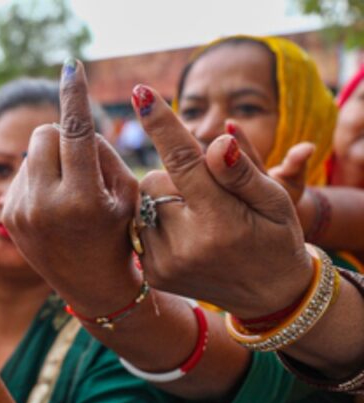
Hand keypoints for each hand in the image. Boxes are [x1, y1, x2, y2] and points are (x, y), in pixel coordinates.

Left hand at [2, 60, 140, 314]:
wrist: (91, 285)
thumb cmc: (118, 231)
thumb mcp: (126, 191)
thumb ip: (101, 150)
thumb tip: (69, 121)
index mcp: (82, 199)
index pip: (75, 132)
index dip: (74, 95)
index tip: (71, 66)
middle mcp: (46, 205)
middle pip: (45, 133)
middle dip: (63, 136)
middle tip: (80, 160)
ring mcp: (21, 211)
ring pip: (31, 152)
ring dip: (50, 158)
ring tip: (68, 191)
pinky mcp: (8, 215)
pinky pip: (21, 173)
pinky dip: (38, 178)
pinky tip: (52, 205)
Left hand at [130, 84, 312, 318]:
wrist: (266, 294)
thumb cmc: (275, 236)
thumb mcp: (275, 200)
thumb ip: (244, 170)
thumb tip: (218, 137)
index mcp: (220, 223)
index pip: (184, 163)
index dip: (162, 125)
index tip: (141, 93)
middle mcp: (185, 246)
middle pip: (156, 179)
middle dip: (177, 176)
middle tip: (208, 195)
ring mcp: (163, 263)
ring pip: (144, 201)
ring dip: (166, 199)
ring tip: (199, 219)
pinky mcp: (151, 272)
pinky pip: (140, 224)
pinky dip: (158, 219)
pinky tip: (184, 234)